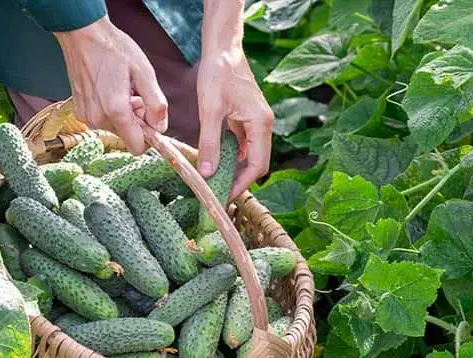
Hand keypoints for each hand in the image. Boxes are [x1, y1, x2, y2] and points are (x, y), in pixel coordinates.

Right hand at [54, 17, 167, 153]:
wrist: (82, 33)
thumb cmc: (114, 49)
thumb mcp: (145, 73)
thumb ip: (156, 104)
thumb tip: (160, 127)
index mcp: (116, 111)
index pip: (137, 147)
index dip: (149, 136)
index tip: (150, 116)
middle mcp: (98, 118)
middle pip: (128, 136)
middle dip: (138, 121)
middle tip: (136, 95)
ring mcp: (86, 115)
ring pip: (116, 128)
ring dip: (125, 114)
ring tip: (123, 89)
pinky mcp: (80, 111)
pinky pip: (104, 120)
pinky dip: (111, 110)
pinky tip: (111, 90)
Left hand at [197, 46, 273, 198]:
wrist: (223, 47)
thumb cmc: (218, 72)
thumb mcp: (210, 110)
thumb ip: (210, 143)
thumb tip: (208, 173)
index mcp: (261, 123)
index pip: (258, 165)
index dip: (243, 184)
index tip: (225, 196)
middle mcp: (264, 124)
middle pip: (258, 162)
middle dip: (241, 179)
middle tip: (219, 192)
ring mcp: (258, 121)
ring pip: (252, 154)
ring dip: (237, 168)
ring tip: (217, 181)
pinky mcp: (249, 117)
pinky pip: (245, 143)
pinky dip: (234, 155)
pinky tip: (218, 160)